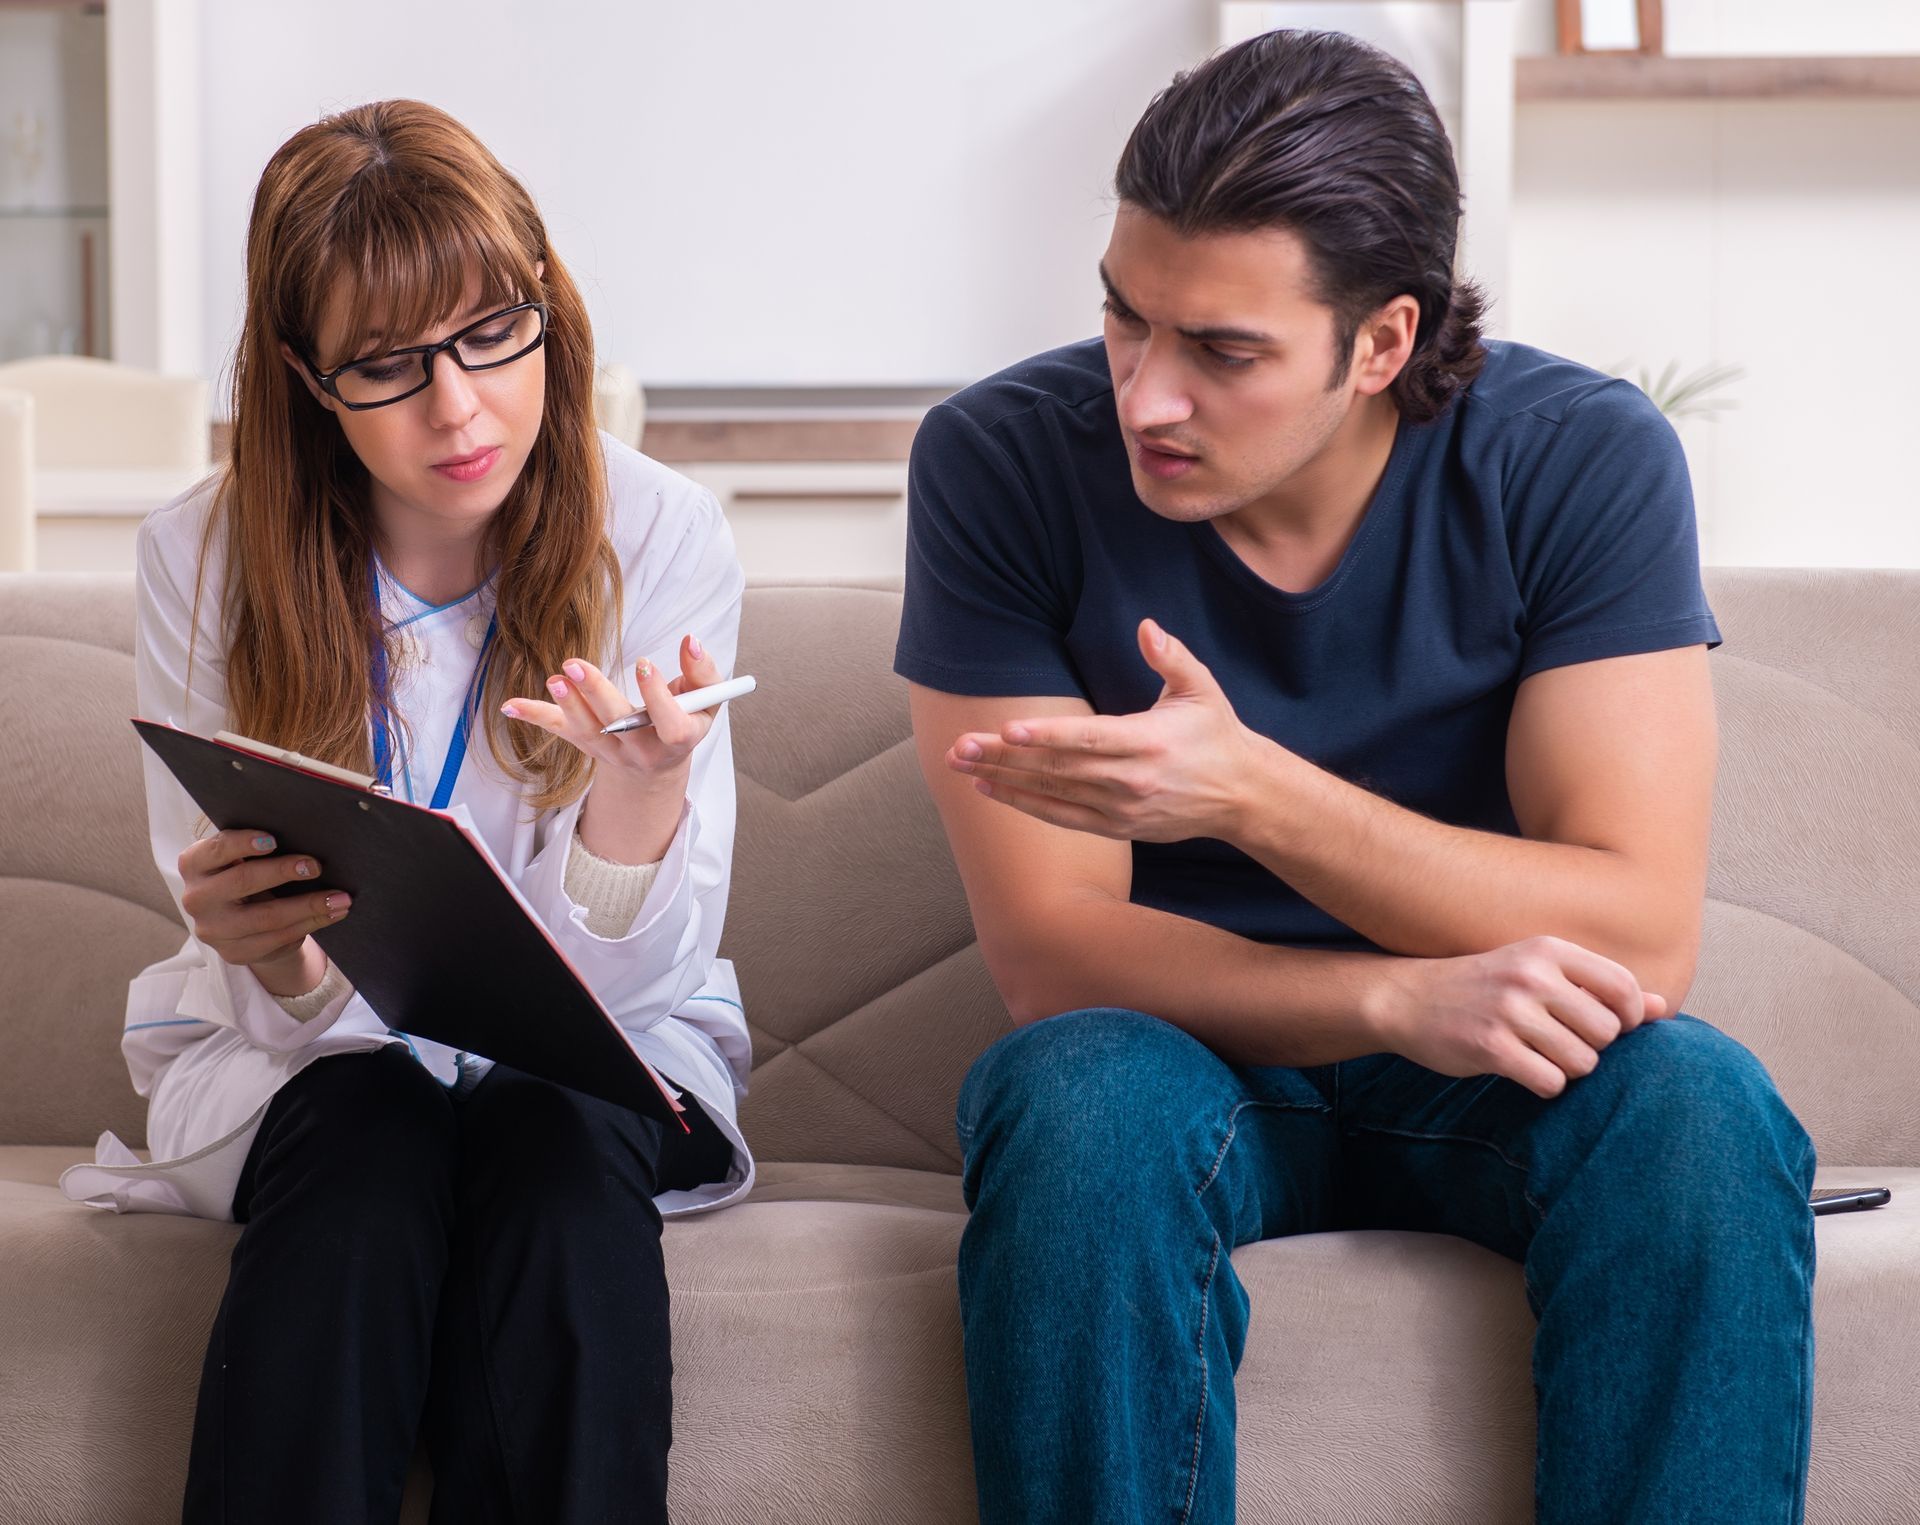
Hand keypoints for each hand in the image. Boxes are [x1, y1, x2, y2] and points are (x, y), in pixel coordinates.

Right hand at [176, 829, 349, 986]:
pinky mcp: (235, 953)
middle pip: (242, 882)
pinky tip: (333, 913)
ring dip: (309, 905)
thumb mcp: (241, 859)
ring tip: (341, 897)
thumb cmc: (246, 876)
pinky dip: (311, 923)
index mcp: (194, 864)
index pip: (215, 850)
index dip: (243, 843)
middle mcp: (196, 898)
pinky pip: (278, 938)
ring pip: (267, 917)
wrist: (239, 924)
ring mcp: (213, 930)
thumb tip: (305, 834)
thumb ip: (257, 848)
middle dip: (283, 872)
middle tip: (316, 866)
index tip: (273, 840)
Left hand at [501, 634, 723, 784]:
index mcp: (677, 739)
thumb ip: (704, 672)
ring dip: (567, 705)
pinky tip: (510, 706)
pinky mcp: (587, 744)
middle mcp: (642, 751)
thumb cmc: (686, 718)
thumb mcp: (707, 700)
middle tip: (574, 666)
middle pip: (619, 726)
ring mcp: (611, 751)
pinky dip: (535, 717)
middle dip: (595, 695)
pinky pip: (560, 731)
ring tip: (555, 679)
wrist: (660, 759)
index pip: (669, 724)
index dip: (657, 696)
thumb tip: (691, 641)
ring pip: (587, 731)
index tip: (644, 664)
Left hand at [946, 619, 1270, 842]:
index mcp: (1149, 741)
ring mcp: (1122, 809)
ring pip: (1053, 794)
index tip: (1008, 730)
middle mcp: (1132, 780)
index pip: (1089, 738)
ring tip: (961, 764)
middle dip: (1004, 757)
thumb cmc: (1216, 734)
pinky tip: (991, 790)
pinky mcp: (1117, 827)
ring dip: (1004, 780)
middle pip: (1058, 768)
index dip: (1047, 735)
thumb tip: (1146, 627)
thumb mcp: (1201, 689)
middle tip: (958, 745)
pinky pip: (1062, 818)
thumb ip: (1171, 656)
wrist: (1242, 795)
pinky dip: (1025, 805)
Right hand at [1365, 935, 1671, 1099]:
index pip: (1622, 987)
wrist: (1405, 998)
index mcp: (1548, 951)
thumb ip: (1599, 987)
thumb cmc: (1483, 986)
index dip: (1628, 1018)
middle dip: (1592, 1047)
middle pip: (1606, 1031)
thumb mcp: (1538, 972)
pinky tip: (1522, 1070)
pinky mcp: (1490, 1047)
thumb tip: (1662, 1008)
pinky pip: (1550, 1082)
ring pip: (1582, 1062)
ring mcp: (1510, 1012)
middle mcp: (1531, 976)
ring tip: (1540, 1056)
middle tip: (1561, 1043)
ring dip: (1568, 1069)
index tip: (1608, 1028)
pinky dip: (1543, 1084)